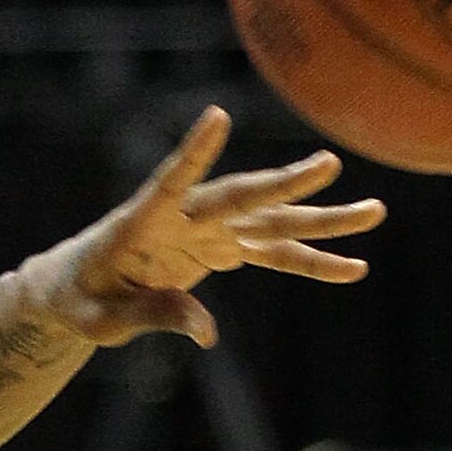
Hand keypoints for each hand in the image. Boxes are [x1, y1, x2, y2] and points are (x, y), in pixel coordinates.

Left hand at [27, 106, 384, 349]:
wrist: (76, 287)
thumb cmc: (78, 300)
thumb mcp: (101, 320)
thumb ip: (152, 316)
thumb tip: (209, 332)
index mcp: (142, 222)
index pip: (172, 181)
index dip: (194, 153)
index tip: (217, 117)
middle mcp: (184, 215)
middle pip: (242, 198)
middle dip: (285, 185)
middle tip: (327, 165)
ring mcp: (208, 227)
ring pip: (272, 221)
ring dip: (321, 220)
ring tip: (374, 213)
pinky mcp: (221, 246)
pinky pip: (273, 253)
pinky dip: (310, 262)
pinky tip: (354, 267)